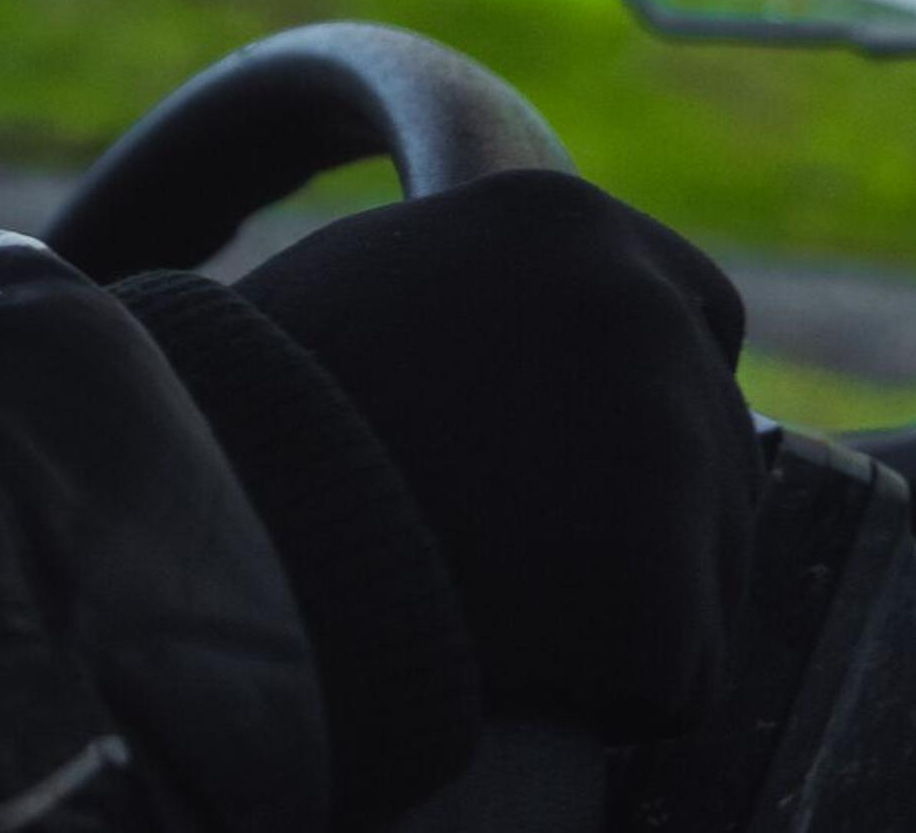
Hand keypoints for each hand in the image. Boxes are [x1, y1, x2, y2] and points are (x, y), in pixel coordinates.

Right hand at [235, 171, 759, 738]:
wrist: (199, 528)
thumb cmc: (248, 415)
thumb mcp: (366, 286)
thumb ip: (484, 290)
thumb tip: (532, 332)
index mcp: (562, 219)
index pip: (698, 312)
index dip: (637, 403)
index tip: (570, 459)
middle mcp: (639, 307)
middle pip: (715, 449)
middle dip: (641, 515)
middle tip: (510, 550)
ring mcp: (669, 447)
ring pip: (704, 569)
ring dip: (617, 604)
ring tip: (478, 597)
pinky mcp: (667, 594)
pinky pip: (675, 677)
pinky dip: (605, 695)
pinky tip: (498, 663)